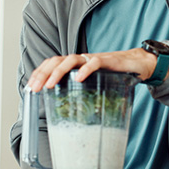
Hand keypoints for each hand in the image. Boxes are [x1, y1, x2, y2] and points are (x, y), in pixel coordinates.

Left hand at [26, 48, 158, 90]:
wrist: (138, 64)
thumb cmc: (114, 74)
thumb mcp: (94, 84)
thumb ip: (82, 90)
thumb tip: (67, 109)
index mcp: (76, 65)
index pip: (52, 64)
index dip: (39, 73)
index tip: (30, 87)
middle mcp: (81, 59)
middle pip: (56, 60)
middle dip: (43, 74)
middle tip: (35, 88)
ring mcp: (94, 59)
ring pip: (71, 60)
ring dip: (58, 71)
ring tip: (50, 84)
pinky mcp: (109, 61)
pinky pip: (94, 62)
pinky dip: (86, 70)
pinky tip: (79, 78)